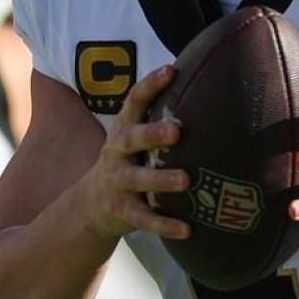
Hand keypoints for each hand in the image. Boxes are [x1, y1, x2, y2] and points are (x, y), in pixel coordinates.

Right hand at [72, 64, 191, 242]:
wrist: (91, 205)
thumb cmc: (128, 163)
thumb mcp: (134, 138)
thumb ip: (159, 120)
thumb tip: (208, 88)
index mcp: (123, 130)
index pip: (134, 101)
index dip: (150, 85)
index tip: (171, 70)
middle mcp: (117, 154)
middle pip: (131, 139)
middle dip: (152, 134)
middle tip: (176, 133)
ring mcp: (118, 184)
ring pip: (138, 181)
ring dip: (161, 180)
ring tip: (185, 181)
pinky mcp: (123, 212)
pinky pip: (145, 219)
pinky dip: (165, 225)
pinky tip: (187, 229)